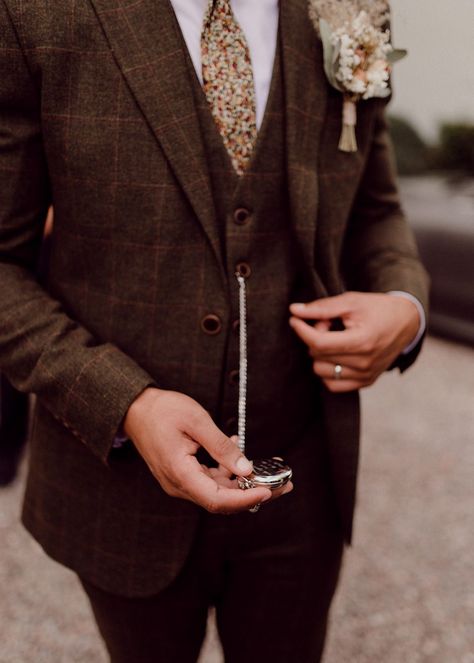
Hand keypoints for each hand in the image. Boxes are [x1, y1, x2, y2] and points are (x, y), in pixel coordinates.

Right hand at [124, 388, 292, 512]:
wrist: (134, 410)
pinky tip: (237, 455)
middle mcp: (179, 485)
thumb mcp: (197, 421)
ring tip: (269, 472)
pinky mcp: (182, 476)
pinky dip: (227, 473)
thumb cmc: (162, 411)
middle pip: (221, 501)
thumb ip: (221, 447)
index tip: (269, 491)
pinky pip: (208, 481)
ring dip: (242, 485)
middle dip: (252, 495)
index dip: (245, 500)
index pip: (217, 500)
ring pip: (217, 493)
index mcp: (180, 473)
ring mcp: (179, 482)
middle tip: (283, 486)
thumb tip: (245, 468)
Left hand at [289, 292, 420, 392]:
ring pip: (321, 371)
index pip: (319, 343)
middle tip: (327, 324)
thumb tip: (294, 310)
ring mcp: (366, 375)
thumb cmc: (377, 309)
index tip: (294, 319)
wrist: (407, 322)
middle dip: (315, 337)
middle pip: (317, 355)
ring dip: (320, 354)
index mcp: (362, 341)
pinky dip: (328, 370)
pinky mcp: (366, 382)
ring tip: (335, 339)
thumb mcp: (351, 301)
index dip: (301, 330)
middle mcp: (364, 363)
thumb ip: (322, 307)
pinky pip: (332, 385)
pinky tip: (336, 354)